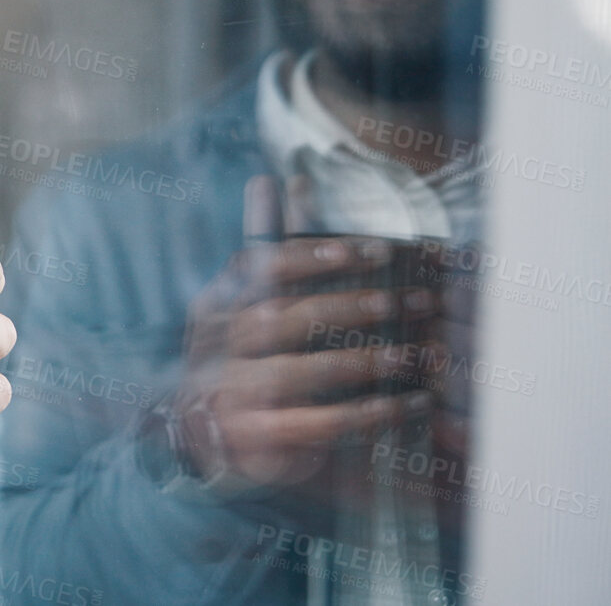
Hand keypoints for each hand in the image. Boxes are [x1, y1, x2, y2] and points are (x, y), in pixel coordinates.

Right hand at [170, 175, 440, 508]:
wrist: (203, 440)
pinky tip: (407, 405)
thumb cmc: (242, 359)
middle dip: (355, 306)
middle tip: (413, 299)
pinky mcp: (255, 436)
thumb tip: (281, 179)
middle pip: (286, 317)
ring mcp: (232, 391)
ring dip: (365, 361)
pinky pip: (319, 423)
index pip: (261, 267)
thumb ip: (270, 248)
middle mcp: (220, 345)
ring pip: (303, 370)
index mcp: (218, 305)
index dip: (316, 254)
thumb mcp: (246, 304)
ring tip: (415, 354)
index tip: (375, 248)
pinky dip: (368, 414)